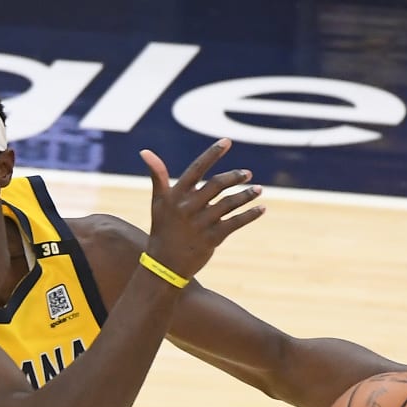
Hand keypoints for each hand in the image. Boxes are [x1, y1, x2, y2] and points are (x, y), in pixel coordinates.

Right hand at [138, 138, 264, 281]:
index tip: (227, 141)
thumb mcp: (158, 202)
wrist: (163, 265)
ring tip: (258, 190)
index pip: (197, 169)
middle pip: (217, 184)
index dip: (212, 154)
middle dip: (235, 177)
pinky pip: (236, 223)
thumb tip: (145, 152)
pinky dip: (250, 215)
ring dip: (247, 195)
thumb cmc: (162, 228)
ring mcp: (201, 223)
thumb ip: (157, 176)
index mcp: (176, 195)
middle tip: (247, 173)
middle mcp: (188, 207)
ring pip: (229, 203)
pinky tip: (261, 209)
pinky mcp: (212, 238)